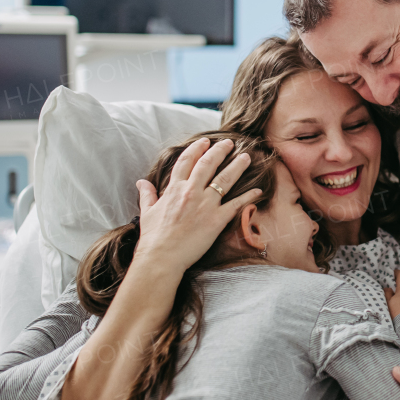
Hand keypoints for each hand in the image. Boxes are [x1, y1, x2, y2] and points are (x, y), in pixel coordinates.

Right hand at [132, 138, 259, 274]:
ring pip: (225, 179)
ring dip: (237, 166)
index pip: (187, 161)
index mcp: (174, 189)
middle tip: (229, 143)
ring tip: (246, 157)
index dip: (197, 149)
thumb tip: (141, 182)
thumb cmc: (153, 237)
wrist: (162, 257)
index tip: (205, 141)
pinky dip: (248, 196)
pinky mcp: (217, 219)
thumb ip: (147, 195)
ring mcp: (206, 205)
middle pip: (208, 164)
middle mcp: (191, 192)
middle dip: (220, 151)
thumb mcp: (147, 212)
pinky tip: (258, 189)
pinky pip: (237, 204)